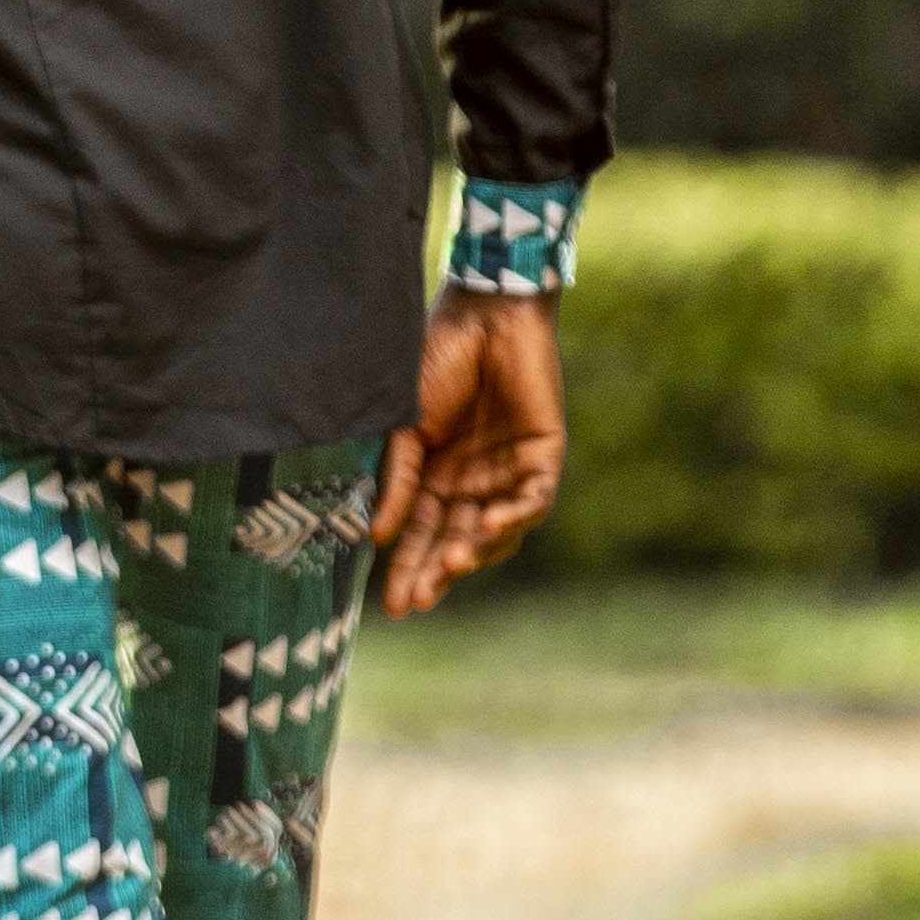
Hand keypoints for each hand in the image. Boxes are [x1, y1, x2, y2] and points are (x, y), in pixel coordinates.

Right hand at [372, 289, 566, 618]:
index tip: (392, 606)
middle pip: (453, 543)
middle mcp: (471, 484)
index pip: (418, 535)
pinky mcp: (542, 459)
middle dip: (435, 574)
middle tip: (416, 601)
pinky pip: (532, 502)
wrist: (484, 313)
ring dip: (473, 552)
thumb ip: (397, 478)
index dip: (407, 568)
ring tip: (449, 563)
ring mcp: (507, 474)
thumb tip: (377, 535)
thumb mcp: (405, 425)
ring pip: (495, 533)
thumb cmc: (436, 358)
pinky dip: (513, 517)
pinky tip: (487, 524)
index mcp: (432, 477)